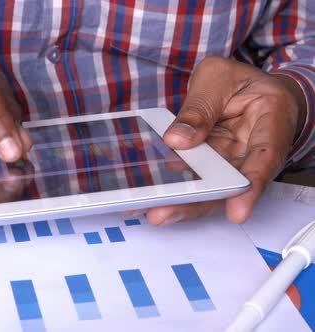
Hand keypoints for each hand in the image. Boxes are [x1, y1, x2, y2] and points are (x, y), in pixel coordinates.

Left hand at [145, 57, 306, 224]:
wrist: (245, 88)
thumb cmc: (240, 82)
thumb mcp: (217, 78)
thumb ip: (199, 107)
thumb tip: (176, 139)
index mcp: (271, 121)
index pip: (265, 159)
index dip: (250, 188)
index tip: (236, 213)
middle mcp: (253, 152)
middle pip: (230, 185)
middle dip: (197, 204)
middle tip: (163, 213)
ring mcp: (230, 163)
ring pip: (209, 190)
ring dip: (179, 202)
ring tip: (149, 209)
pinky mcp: (210, 168)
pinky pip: (192, 181)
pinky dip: (171, 189)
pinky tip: (148, 195)